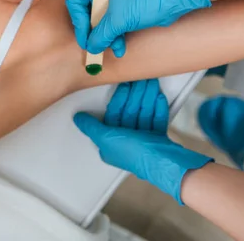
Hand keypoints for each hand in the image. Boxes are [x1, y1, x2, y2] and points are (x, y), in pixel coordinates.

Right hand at [66, 0, 210, 56]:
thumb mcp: (118, 20)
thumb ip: (101, 34)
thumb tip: (91, 46)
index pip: (76, 2)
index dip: (78, 21)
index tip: (85, 37)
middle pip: (87, 13)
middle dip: (92, 32)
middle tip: (93, 47)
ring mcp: (115, 0)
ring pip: (101, 21)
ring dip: (105, 37)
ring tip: (112, 48)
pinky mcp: (125, 10)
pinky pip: (114, 25)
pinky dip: (115, 37)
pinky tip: (120, 48)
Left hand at [74, 80, 212, 204]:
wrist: (166, 163)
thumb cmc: (135, 153)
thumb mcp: (106, 138)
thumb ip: (91, 127)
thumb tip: (78, 118)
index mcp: (113, 144)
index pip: (114, 114)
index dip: (120, 98)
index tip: (126, 85)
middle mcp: (127, 143)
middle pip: (130, 112)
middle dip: (136, 95)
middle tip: (142, 80)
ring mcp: (145, 142)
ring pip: (144, 114)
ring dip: (148, 98)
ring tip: (152, 84)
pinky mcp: (159, 141)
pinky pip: (157, 121)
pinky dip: (158, 109)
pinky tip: (159, 97)